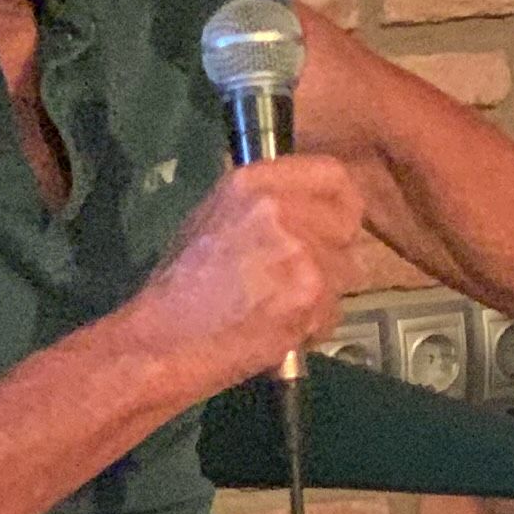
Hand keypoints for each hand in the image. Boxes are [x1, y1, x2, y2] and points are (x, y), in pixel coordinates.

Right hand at [129, 157, 365, 393]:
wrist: (166, 338)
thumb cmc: (183, 282)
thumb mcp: (215, 218)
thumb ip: (267, 206)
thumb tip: (310, 209)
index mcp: (253, 183)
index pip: (331, 175)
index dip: (342, 202)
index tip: (338, 222)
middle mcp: (281, 208)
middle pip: (347, 224)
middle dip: (334, 252)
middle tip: (306, 275)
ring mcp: (300, 250)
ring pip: (345, 271)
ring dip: (324, 292)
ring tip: (282, 307)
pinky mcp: (310, 293)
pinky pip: (335, 309)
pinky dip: (315, 324)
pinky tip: (281, 329)